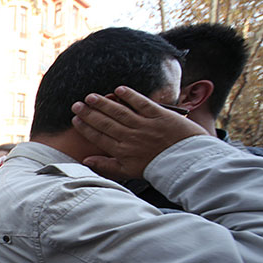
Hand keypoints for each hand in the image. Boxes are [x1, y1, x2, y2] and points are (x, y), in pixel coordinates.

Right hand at [71, 86, 205, 178]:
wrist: (186, 164)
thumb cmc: (158, 169)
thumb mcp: (129, 172)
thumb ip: (107, 166)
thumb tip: (87, 160)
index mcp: (123, 151)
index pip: (99, 137)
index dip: (86, 127)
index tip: (75, 119)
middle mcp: (131, 136)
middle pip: (105, 122)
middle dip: (89, 113)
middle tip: (77, 105)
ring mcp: (145, 125)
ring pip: (119, 112)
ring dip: (104, 103)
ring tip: (91, 97)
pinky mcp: (159, 115)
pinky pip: (141, 103)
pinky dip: (130, 96)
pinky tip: (119, 90)